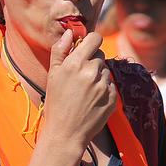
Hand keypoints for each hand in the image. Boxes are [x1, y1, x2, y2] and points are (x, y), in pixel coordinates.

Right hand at [39, 30, 116, 149]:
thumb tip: (69, 33)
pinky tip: (92, 100)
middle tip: (80, 77)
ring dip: (98, 77)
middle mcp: (91, 72)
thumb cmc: (56, 104)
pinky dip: (103, 90)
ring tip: (85, 92)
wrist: (66, 133)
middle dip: (92, 62)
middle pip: (100, 55)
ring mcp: (103, 85)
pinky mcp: (112, 97)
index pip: (94, 38)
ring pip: (106, 71)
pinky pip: (110, 85)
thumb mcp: (52, 75)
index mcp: (75, 63)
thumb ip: (60, 50)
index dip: (91, 42)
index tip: (87, 48)